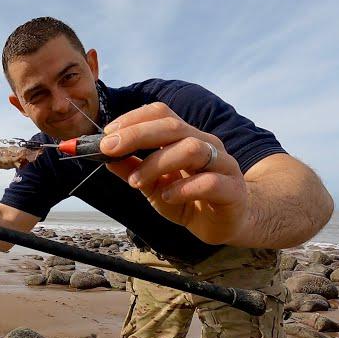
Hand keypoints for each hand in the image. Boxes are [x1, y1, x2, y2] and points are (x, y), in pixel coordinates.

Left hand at [100, 102, 248, 245]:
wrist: (228, 223)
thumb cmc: (189, 199)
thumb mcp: (153, 185)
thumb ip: (132, 169)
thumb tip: (105, 157)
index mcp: (186, 137)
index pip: (161, 114)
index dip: (133, 119)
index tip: (107, 134)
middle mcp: (205, 144)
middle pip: (173, 126)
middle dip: (137, 134)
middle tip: (109, 149)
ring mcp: (222, 165)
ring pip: (191, 148)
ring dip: (157, 163)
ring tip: (135, 182)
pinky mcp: (232, 190)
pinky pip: (209, 181)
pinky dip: (183, 188)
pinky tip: (167, 196)